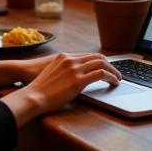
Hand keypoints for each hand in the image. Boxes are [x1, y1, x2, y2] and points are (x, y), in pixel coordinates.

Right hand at [0, 53, 120, 126]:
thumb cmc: (41, 89)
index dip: (101, 61)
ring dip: (113, 71)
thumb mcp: (53, 73)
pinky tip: (114, 83)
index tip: (107, 68)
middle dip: (110, 65)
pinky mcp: (78, 81)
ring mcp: (75, 69)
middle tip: (116, 73)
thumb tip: (76, 77)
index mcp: (65, 56)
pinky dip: (111, 77)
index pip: (89, 55)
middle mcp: (71, 59)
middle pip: (98, 57)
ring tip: (118, 79)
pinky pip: (101, 74)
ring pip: (102, 63)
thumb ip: (65, 70)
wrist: (33, 95)